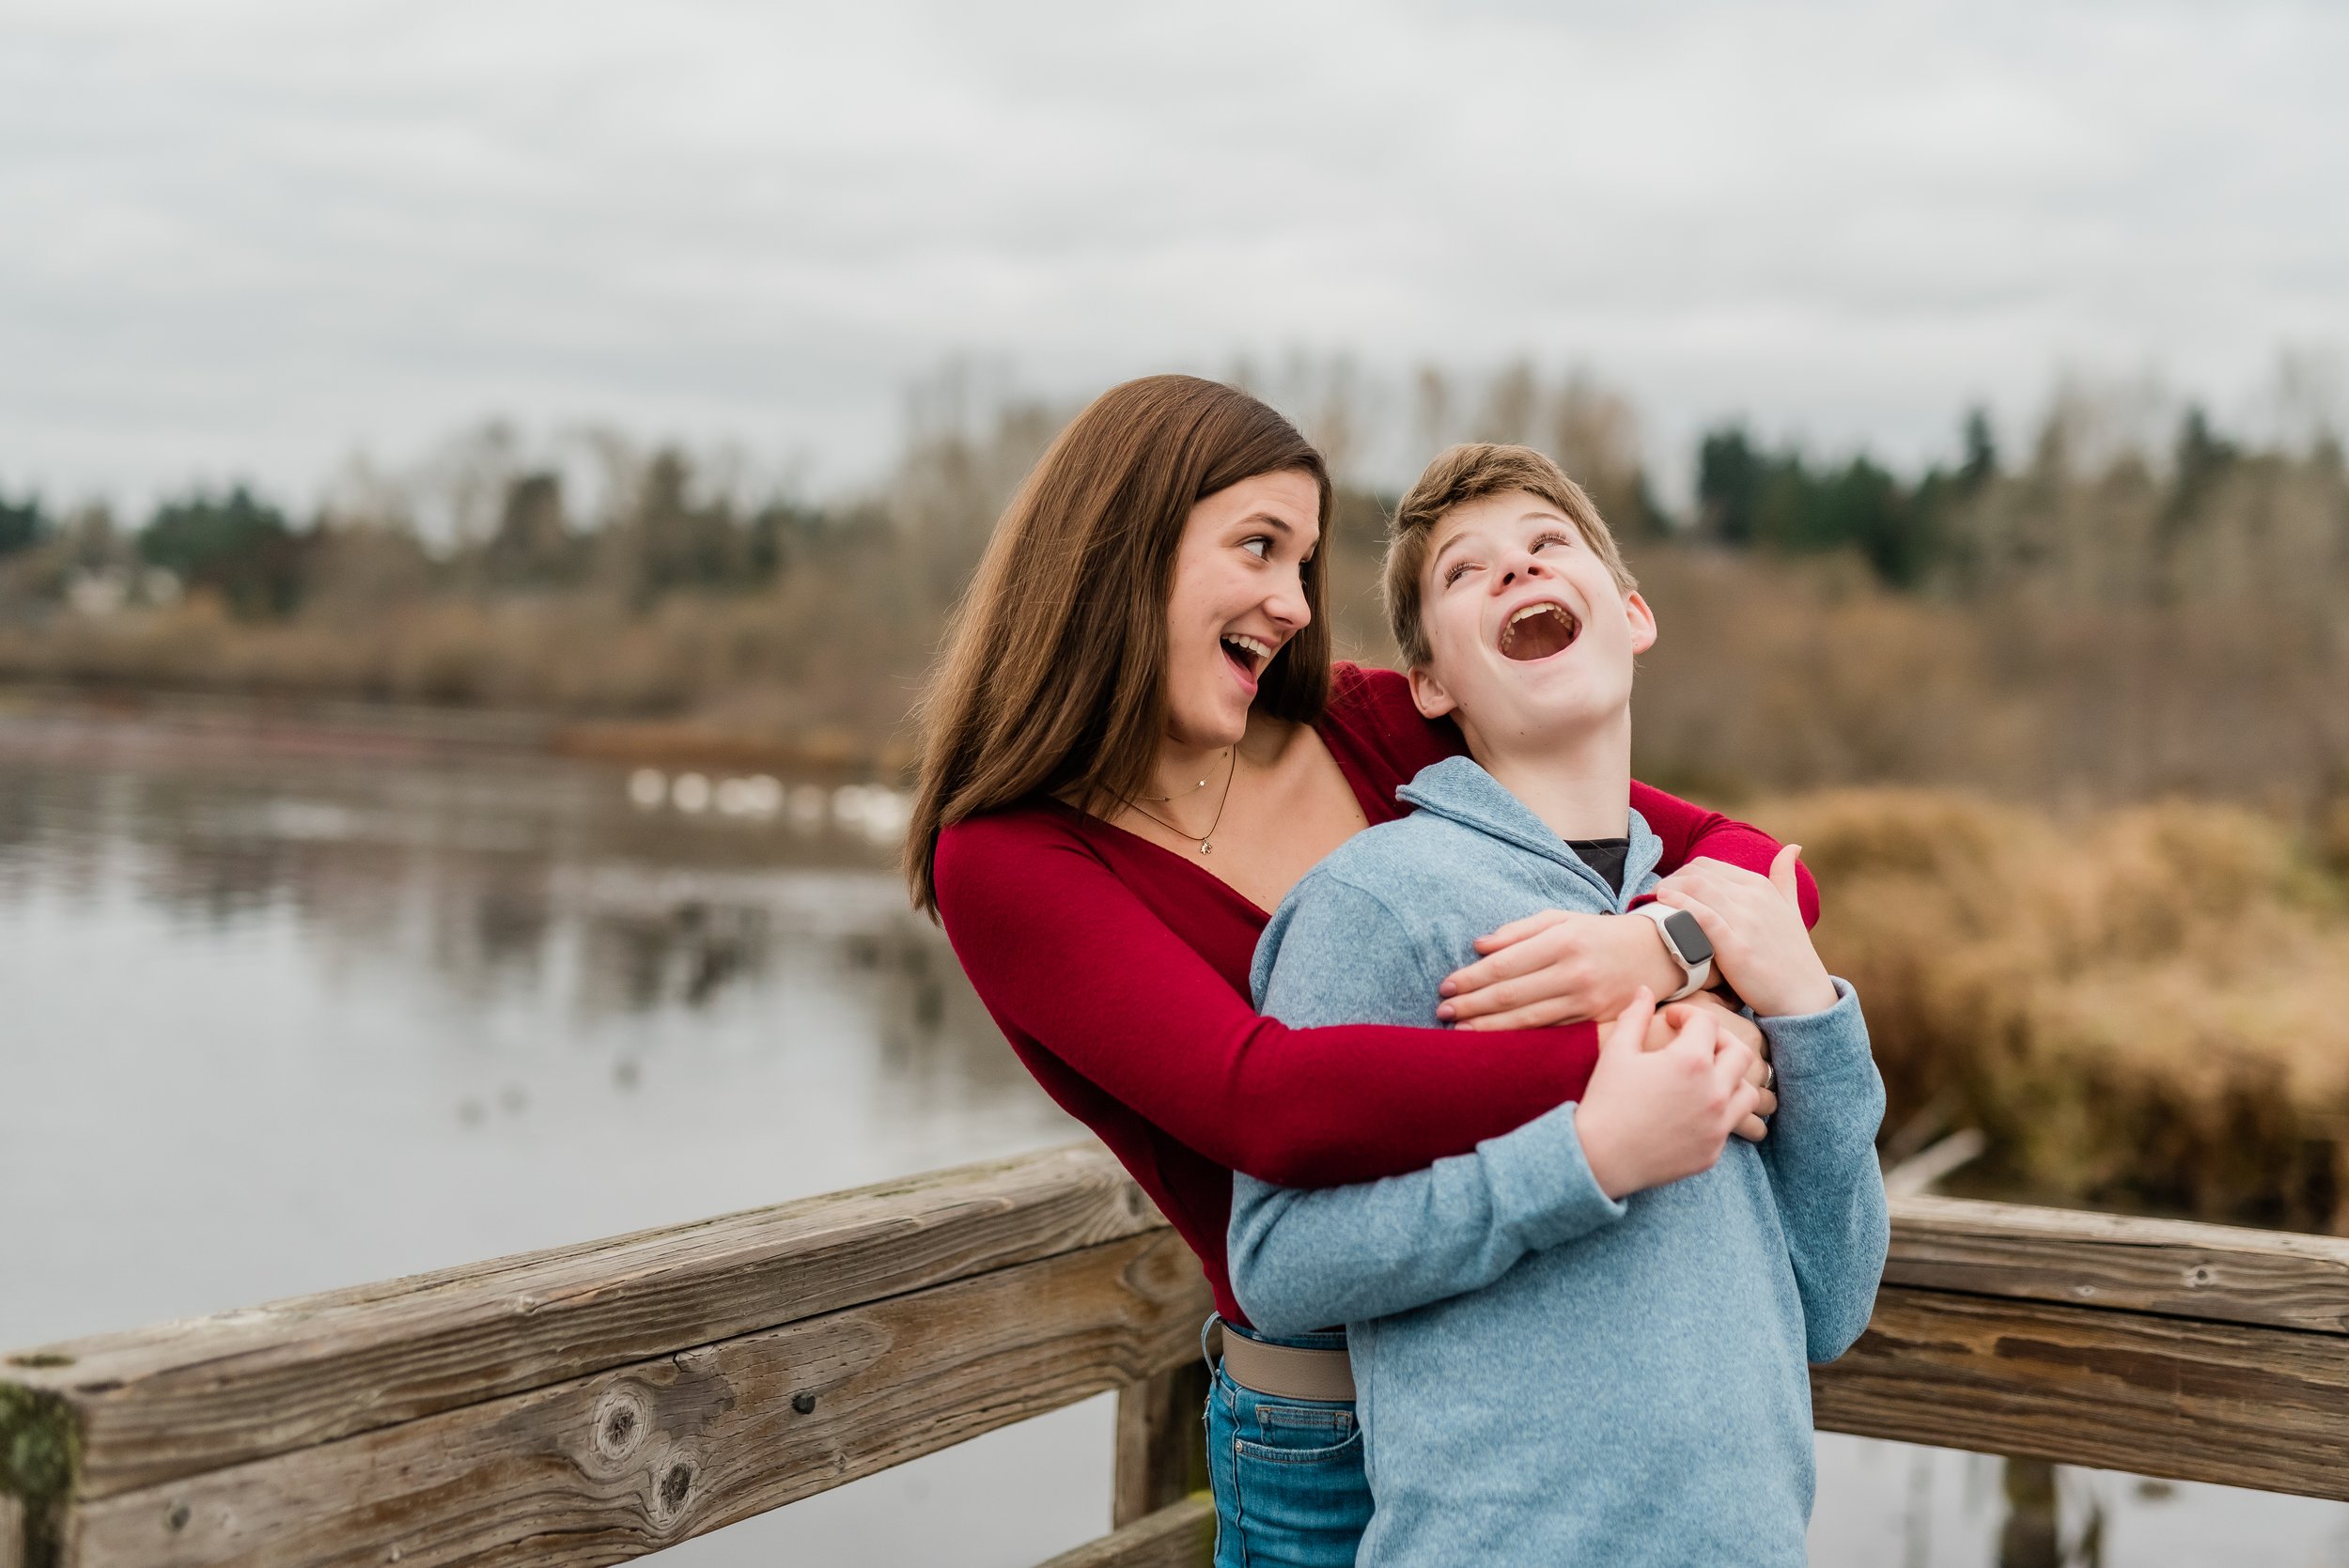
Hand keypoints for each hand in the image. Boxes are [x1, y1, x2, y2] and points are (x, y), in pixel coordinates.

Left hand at [1438, 910, 1680, 1029]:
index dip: (1471, 978)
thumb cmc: (1601, 934)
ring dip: (1488, 1028)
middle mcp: (1574, 973)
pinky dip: (1520, 1038)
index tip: (1446, 987)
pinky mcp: (1595, 1023)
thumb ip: (1519, 931)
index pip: (1505, 965)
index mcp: (1563, 941)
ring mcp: (1586, 1002)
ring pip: (1527, 1020)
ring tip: (1459, 1032)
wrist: (1658, 954)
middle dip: (1471, 1006)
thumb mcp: (1563, 919)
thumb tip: (1479, 946)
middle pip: (1511, 995)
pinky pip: (1550, 1032)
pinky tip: (1497, 1041)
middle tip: (1442, 1012)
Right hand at [1575, 988, 1763, 1199]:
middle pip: (1739, 1052)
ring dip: (1730, 1078)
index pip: (1706, 1022)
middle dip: (1718, 1040)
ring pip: (1747, 1091)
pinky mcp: (1714, 1150)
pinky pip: (1731, 1123)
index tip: (1670, 1020)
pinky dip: (1719, 1111)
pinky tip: (1694, 1109)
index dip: (1687, 1013)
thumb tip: (1644, 991)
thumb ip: (1636, 1016)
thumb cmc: (1606, 1101)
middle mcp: (1713, 1091)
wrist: (1600, 1157)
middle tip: (1694, 1043)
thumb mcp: (1617, 1051)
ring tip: (1705, 1077)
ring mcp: (1717, 1124)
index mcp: (1690, 1060)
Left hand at [1653, 847, 1837, 1018]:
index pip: (1708, 865)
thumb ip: (1785, 878)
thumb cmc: (1792, 954)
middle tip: (1652, 895)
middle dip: (1669, 879)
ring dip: (1667, 888)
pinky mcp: (1736, 946)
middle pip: (1697, 874)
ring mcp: (1745, 920)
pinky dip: (1679, 904)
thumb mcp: (1791, 909)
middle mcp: (1753, 897)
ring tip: (1651, 899)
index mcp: (1760, 886)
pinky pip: (1702, 916)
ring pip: (1696, 887)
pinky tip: (1661, 902)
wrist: (1803, 995)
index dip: (1681, 873)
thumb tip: (1793, 846)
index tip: (1666, 887)